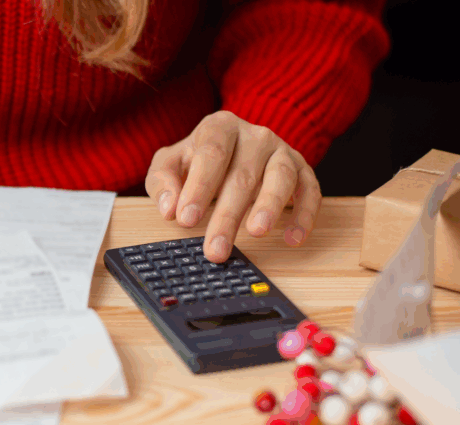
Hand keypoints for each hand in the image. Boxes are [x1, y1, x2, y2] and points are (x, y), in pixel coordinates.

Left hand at [145, 111, 320, 261]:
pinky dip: (305, 214)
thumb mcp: (170, 164)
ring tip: (256, 232)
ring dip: (269, 206)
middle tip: (215, 249)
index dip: (199, 187)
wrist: (232, 147)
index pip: (211, 155)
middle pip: (242, 175)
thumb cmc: (196, 161)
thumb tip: (169, 208)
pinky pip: (310, 190)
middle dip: (227, 215)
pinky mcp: (302, 169)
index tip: (186, 219)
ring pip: (280, 177)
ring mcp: (281, 151)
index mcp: (219, 127)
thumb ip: (162, 181)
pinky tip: (293, 238)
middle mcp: (255, 135)